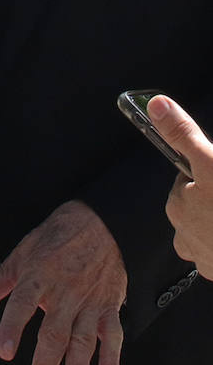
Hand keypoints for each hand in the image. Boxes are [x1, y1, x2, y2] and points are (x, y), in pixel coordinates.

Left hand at [0, 201, 125, 364]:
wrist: (99, 223)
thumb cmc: (55, 238)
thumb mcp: (22, 252)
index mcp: (38, 277)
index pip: (21, 305)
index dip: (11, 328)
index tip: (3, 352)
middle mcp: (63, 293)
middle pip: (52, 334)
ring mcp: (88, 302)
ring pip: (82, 340)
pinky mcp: (110, 306)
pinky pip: (112, 333)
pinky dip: (112, 355)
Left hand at [149, 95, 212, 278]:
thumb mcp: (211, 163)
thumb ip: (183, 135)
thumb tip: (156, 104)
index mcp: (178, 205)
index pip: (188, 182)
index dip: (208, 175)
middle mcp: (183, 236)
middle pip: (196, 208)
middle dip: (212, 200)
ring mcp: (203, 259)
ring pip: (205, 234)